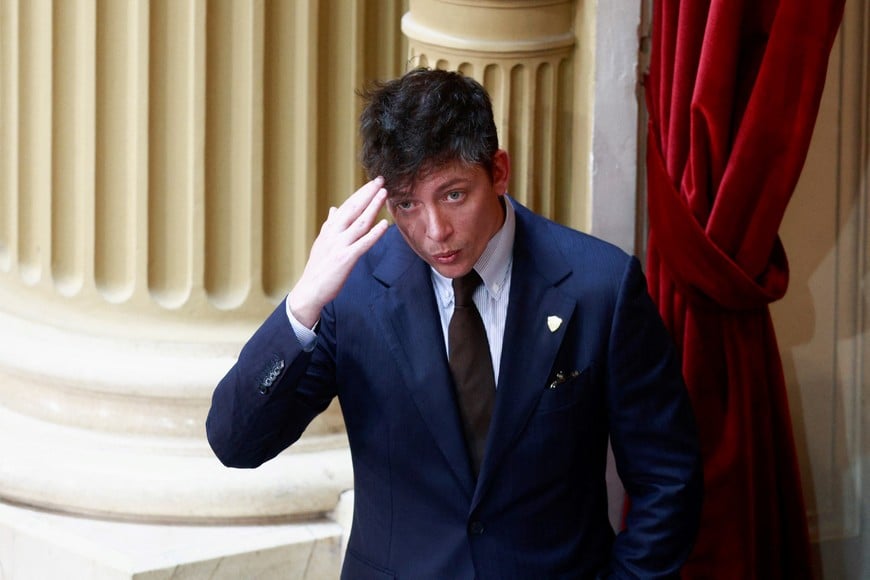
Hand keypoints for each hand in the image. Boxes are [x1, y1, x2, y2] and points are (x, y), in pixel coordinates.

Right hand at [288, 177, 388, 327]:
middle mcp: (334, 233)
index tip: (372, 183)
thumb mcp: (322, 242)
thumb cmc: (318, 267)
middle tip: (380, 180)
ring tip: (384, 194)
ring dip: (373, 207)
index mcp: (330, 229)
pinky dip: (374, 233)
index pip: (347, 206)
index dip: (361, 193)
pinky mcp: (346, 259)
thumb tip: (332, 209)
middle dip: (368, 193)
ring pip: (360, 222)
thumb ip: (329, 225)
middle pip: (353, 209)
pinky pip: (363, 244)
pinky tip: (385, 224)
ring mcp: (340, 245)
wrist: (309, 290)